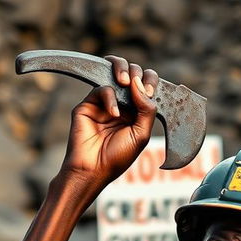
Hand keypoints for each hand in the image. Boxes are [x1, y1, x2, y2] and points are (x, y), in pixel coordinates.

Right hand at [61, 56, 158, 183]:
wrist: (93, 169)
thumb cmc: (118, 157)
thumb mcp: (141, 135)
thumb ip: (146, 109)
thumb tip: (139, 83)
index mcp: (137, 112)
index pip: (146, 86)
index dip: (150, 82)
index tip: (151, 92)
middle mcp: (122, 104)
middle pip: (132, 73)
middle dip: (137, 72)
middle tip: (136, 83)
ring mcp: (105, 102)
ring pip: (115, 71)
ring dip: (123, 70)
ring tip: (125, 81)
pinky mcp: (89, 103)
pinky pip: (102, 88)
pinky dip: (109, 97)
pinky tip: (113, 113)